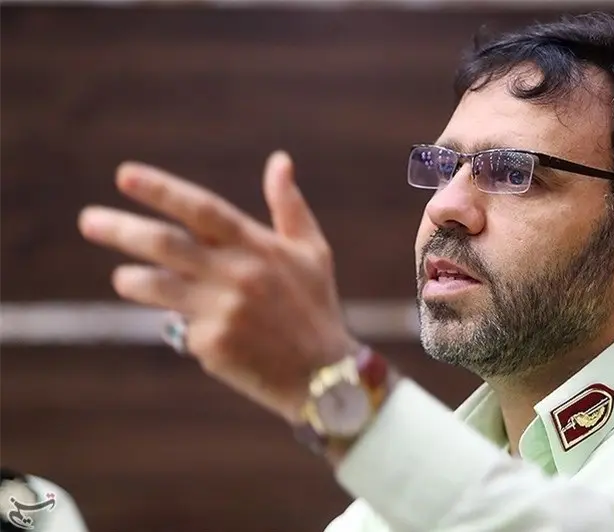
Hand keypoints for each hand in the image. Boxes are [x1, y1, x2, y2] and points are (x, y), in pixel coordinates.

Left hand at [78, 151, 359, 422]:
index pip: (201, 209)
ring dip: (130, 279)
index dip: (161, 190)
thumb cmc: (316, 307)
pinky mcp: (212, 346)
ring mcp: (222, 312)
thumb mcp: (313, 252)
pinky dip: (179, 323)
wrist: (325, 376)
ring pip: (156, 287)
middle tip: (88, 221)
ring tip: (122, 277)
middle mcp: (237, 275)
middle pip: (164, 244)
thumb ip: (290, 206)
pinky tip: (191, 327)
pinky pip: (179, 328)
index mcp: (258, 247)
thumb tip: (279, 160)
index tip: (123, 175)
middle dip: (119, 229)